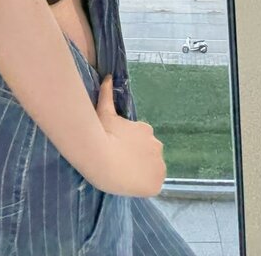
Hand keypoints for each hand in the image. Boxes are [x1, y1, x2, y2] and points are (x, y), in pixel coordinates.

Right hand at [88, 74, 165, 196]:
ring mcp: (158, 165)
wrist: (102, 157)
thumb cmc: (102, 133)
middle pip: (149, 154)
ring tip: (124, 174)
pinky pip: (153, 184)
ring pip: (151, 169)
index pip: (142, 141)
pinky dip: (145, 184)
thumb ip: (107, 94)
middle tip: (120, 161)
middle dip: (137, 157)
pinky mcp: (156, 183)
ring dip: (142, 171)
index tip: (118, 149)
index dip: (130, 146)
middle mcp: (157, 145)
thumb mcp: (104, 111)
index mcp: (146, 130)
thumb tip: (108, 77)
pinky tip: (131, 183)